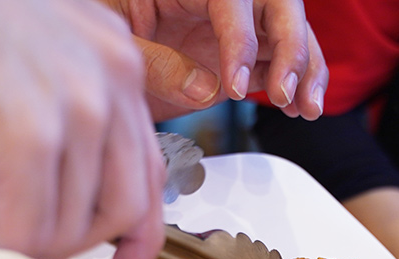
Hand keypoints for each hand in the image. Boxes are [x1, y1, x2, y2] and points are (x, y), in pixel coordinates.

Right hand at [0, 0, 165, 258]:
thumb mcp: (29, 48)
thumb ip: (63, 106)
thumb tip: (66, 187)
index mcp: (116, 57)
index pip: (151, 172)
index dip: (137, 236)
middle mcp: (112, 79)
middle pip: (124, 212)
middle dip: (67, 239)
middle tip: (13, 227)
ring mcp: (79, 109)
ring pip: (68, 231)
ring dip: (6, 228)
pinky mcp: (32, 140)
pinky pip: (23, 233)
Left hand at [105, 0, 327, 121]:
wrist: (91, 58)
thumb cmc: (93, 34)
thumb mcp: (113, 43)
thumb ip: (155, 64)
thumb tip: (206, 87)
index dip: (241, 40)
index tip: (236, 86)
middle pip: (277, 2)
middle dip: (292, 49)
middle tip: (285, 93)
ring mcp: (232, 21)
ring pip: (289, 29)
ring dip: (306, 69)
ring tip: (305, 108)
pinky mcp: (238, 49)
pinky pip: (279, 57)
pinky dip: (296, 82)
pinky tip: (299, 107)